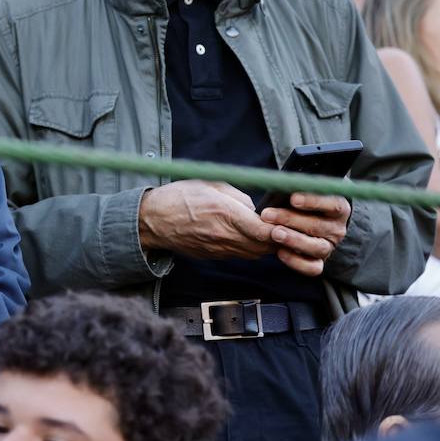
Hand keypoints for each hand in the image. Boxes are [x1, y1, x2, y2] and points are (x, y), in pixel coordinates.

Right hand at [138, 180, 273, 258]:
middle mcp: (223, 235)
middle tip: (284, 227)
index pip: (262, 230)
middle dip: (278, 239)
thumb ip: (238, 197)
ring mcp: (219, 249)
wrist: (152, 220)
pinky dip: (250, 248)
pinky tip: (250, 238)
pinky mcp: (214, 256)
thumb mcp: (210, 184)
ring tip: (268, 232)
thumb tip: (255, 209)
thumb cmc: (177, 198)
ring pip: (255, 253)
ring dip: (266, 245)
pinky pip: (240, 255)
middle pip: (264, 246)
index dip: (280, 230)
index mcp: (224, 212)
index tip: (288, 225)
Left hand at [260, 193, 351, 276]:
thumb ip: (296, 189)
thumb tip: (280, 185)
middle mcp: (337, 228)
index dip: (313, 202)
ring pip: (317, 247)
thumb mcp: (302, 191)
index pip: (332, 205)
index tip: (293, 198)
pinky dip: (297, 262)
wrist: (307, 219)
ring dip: (293, 240)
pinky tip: (280, 252)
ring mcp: (329, 246)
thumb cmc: (303, 200)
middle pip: (318, 226)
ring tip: (274, 233)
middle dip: (290, 219)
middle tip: (267, 215)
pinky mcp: (320, 261)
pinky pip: (313, 267)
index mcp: (338, 207)